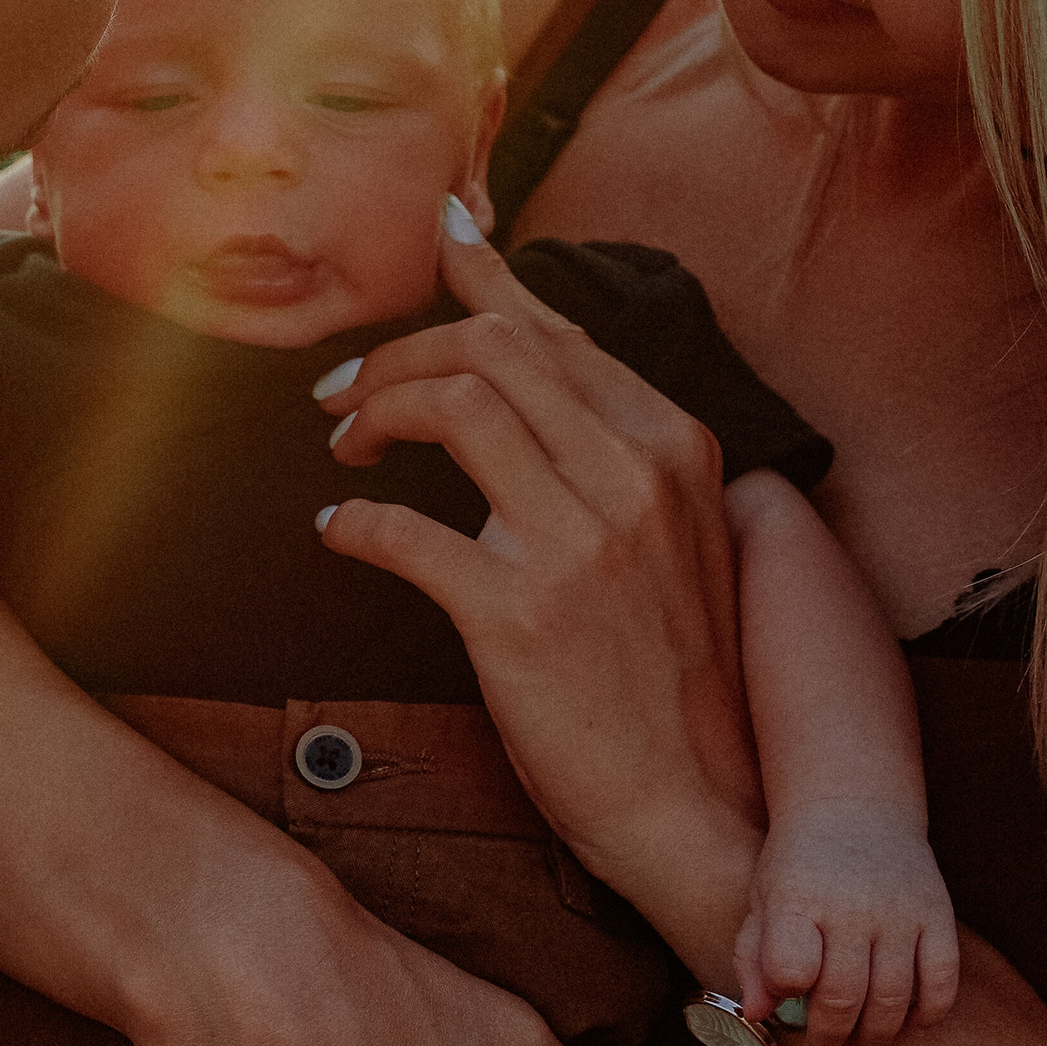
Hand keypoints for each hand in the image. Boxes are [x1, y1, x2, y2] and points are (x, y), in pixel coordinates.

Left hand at [312, 215, 761, 954]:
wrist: (705, 807)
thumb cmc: (679, 681)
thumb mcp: (678, 540)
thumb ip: (618, 457)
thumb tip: (537, 389)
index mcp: (673, 448)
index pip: (557, 330)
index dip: (484, 278)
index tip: (441, 238)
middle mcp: (633, 475)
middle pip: (490, 348)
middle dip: (400, 351)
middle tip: (346, 391)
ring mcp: (577, 541)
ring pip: (448, 405)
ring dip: (372, 412)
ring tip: (344, 446)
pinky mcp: (516, 613)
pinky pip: (401, 530)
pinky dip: (354, 520)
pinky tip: (340, 532)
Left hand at [735, 807, 961, 1045]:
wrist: (853, 806)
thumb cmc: (799, 863)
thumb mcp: (763, 898)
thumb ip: (754, 957)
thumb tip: (757, 1014)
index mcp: (798, 900)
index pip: (792, 967)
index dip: (787, 995)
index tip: (788, 998)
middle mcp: (851, 906)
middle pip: (844, 995)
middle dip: (831, 1035)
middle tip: (826, 1045)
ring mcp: (899, 912)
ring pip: (894, 997)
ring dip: (877, 1035)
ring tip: (863, 1044)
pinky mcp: (937, 914)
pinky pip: (942, 980)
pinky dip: (929, 1012)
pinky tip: (911, 1022)